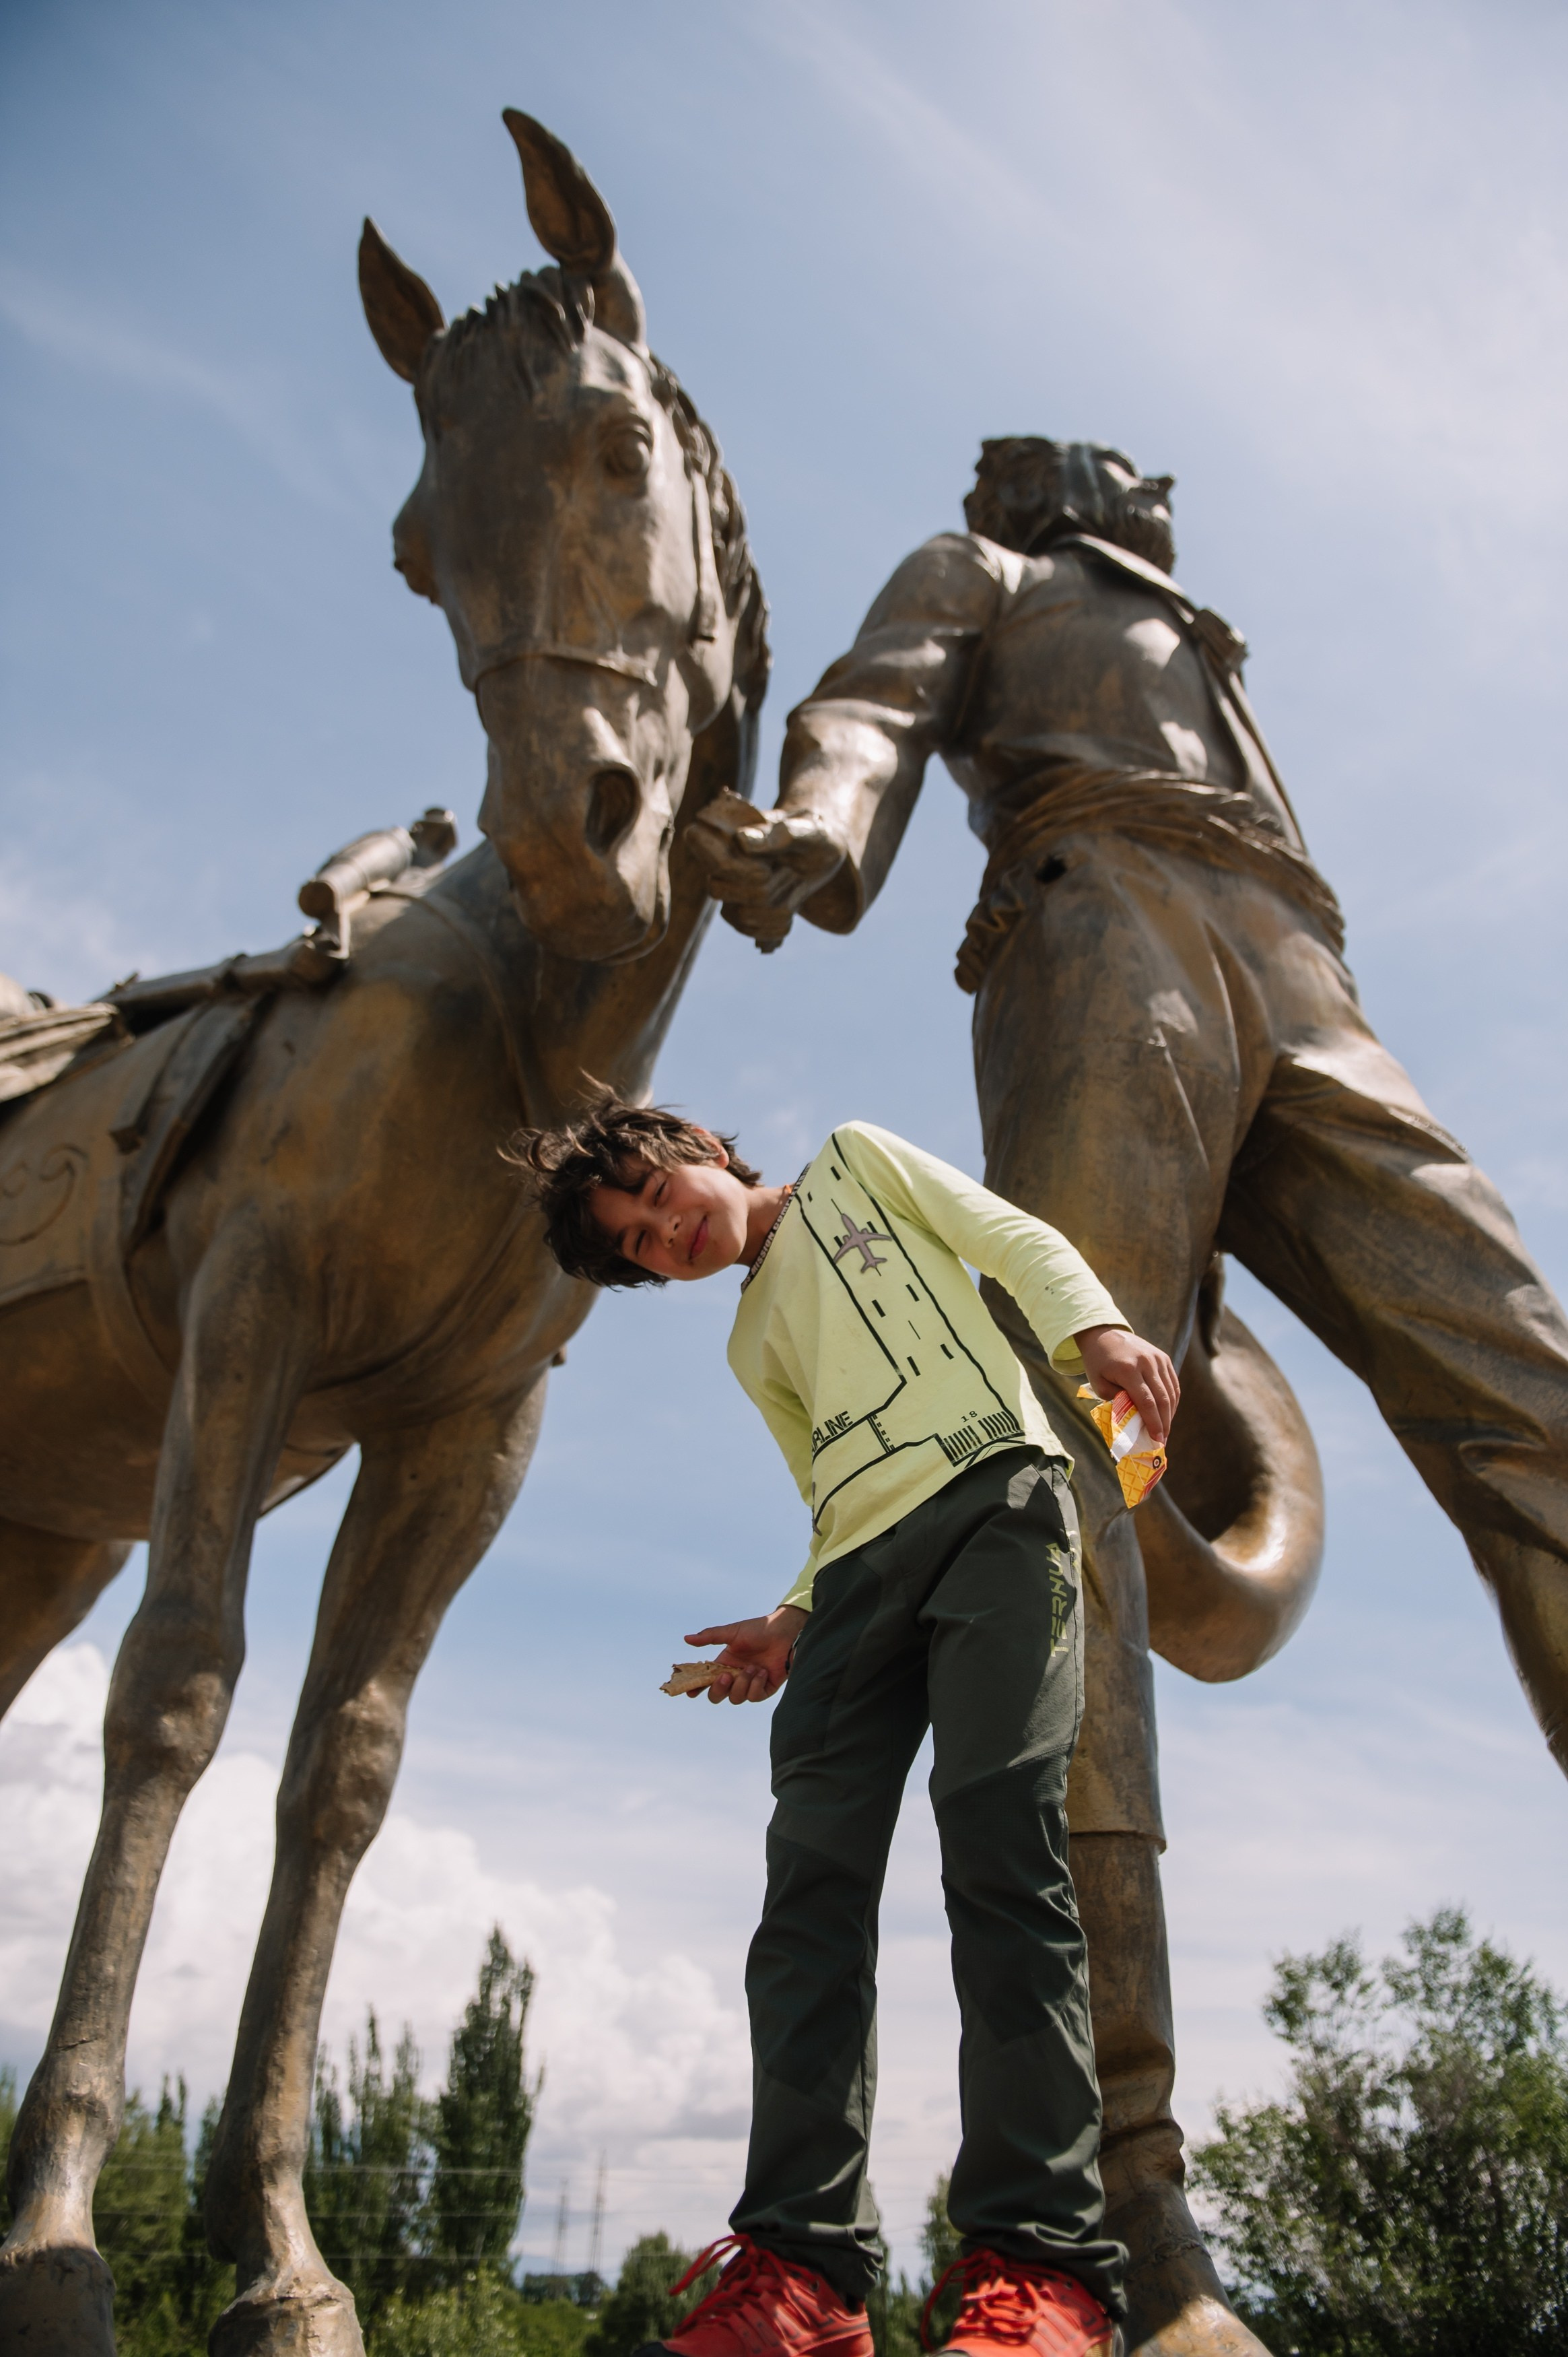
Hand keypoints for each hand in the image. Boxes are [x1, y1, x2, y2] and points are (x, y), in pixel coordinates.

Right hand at [683, 1606, 807, 1703]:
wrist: (785, 1632)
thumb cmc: (759, 1630)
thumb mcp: (732, 1632)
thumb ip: (710, 1636)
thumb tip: (686, 1639)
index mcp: (724, 1664)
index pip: (706, 1680)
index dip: (697, 1688)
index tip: (690, 1692)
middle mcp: (735, 1677)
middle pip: (717, 1696)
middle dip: (719, 1689)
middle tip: (725, 1676)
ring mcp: (749, 1684)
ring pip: (735, 1698)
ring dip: (742, 1683)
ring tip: (753, 1667)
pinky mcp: (764, 1689)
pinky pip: (754, 1697)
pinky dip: (756, 1685)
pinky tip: (762, 1672)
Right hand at [686, 805, 845, 948]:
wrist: (823, 854)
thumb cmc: (815, 834)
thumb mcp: (808, 830)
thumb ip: (779, 834)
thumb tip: (741, 841)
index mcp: (728, 838)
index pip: (714, 863)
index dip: (738, 872)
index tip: (768, 867)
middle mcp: (721, 868)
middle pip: (725, 894)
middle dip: (766, 889)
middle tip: (789, 872)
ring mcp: (731, 895)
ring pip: (744, 919)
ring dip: (779, 907)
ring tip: (792, 885)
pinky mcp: (745, 916)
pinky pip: (756, 936)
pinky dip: (780, 927)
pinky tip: (792, 906)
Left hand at [1076, 1326, 1180, 1447]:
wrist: (1103, 1333)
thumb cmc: (1098, 1363)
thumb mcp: (1099, 1384)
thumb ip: (1118, 1401)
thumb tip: (1137, 1420)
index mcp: (1128, 1369)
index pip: (1147, 1402)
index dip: (1154, 1423)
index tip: (1157, 1440)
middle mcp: (1147, 1362)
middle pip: (1163, 1399)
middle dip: (1165, 1423)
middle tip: (1162, 1440)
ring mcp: (1158, 1358)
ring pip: (1171, 1392)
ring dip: (1170, 1414)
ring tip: (1165, 1430)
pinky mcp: (1163, 1357)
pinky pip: (1172, 1383)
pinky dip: (1172, 1400)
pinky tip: (1167, 1413)